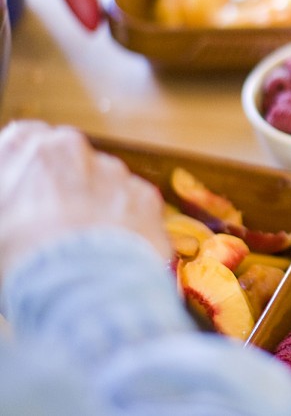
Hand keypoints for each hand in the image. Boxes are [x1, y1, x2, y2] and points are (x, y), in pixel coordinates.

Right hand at [0, 121, 170, 274]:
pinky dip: (124, 223)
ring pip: (104, 180)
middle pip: (67, 158)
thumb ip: (7, 200)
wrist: (81, 285)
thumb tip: (14, 208)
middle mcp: (71, 148)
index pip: (23, 138)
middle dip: (63, 183)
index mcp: (23, 148)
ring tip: (81, 245)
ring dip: (95, 203)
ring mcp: (113, 170)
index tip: (25, 191)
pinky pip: (132, 204)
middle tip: (52, 222)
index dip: (26, 169)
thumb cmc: (22, 259)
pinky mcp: (144, 194)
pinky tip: (110, 250)